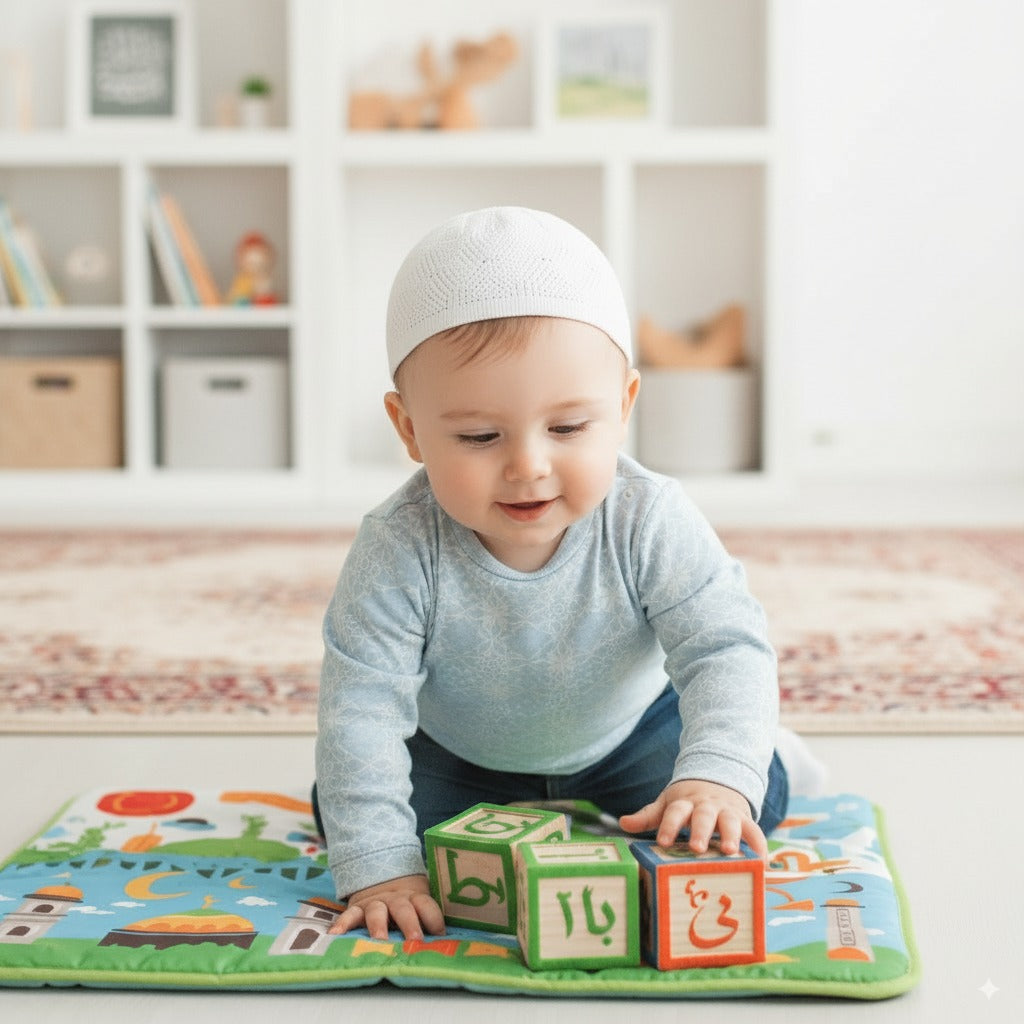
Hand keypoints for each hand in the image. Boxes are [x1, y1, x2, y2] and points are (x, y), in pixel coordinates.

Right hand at [328, 874, 445, 940]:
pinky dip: (342, 923)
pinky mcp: (357, 908)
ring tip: (380, 940)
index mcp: (415, 897)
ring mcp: (375, 902)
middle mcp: (395, 899)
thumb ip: (430, 920)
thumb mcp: (419, 905)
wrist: (382, 880)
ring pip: (377, 911)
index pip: (426, 903)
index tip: (440, 933)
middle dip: (410, 924)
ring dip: (378, 925)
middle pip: (403, 908)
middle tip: (415, 940)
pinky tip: (336, 933)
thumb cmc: (407, 903)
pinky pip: (349, 914)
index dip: (433, 917)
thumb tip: (449, 942)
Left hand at [619, 779, 767, 860]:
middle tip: (697, 848)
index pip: (674, 812)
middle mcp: (707, 806)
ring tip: (731, 851)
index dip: (668, 825)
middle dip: (701, 831)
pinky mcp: (746, 820)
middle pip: (704, 816)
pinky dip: (759, 847)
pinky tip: (760, 864)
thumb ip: (647, 815)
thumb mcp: (667, 804)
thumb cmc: (687, 802)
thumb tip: (623, 823)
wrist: (716, 781)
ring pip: (732, 821)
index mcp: (684, 803)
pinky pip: (756, 832)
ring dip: (732, 836)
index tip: (662, 841)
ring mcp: (728, 812)